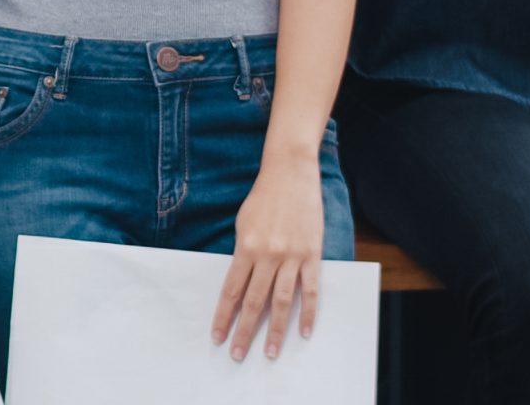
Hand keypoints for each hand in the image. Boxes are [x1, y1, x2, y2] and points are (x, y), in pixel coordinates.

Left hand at [212, 160, 324, 360]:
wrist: (290, 174)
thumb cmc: (263, 198)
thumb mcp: (243, 224)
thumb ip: (243, 253)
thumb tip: (241, 282)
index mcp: (245, 247)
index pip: (231, 291)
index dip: (223, 316)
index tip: (217, 337)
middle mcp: (267, 255)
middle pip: (254, 302)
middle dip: (244, 331)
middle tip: (238, 355)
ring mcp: (292, 256)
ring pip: (282, 302)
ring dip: (275, 330)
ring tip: (270, 352)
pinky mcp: (312, 255)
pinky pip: (311, 290)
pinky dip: (309, 313)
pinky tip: (306, 332)